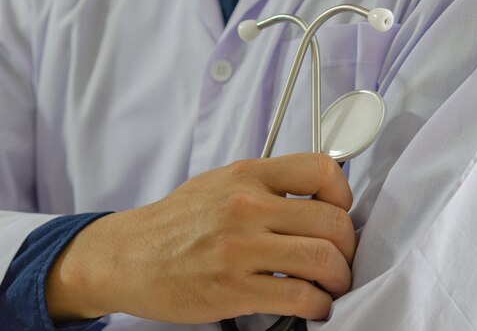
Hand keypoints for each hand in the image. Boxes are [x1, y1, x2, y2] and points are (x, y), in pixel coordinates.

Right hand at [46, 153, 355, 323]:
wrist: (129, 255)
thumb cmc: (177, 221)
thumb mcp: (220, 183)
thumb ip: (267, 184)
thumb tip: (318, 195)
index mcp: (248, 175)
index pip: (322, 170)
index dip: (343, 195)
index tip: (340, 213)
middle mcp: (246, 205)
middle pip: (333, 222)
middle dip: (348, 248)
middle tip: (340, 260)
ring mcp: (240, 247)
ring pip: (324, 260)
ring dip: (338, 279)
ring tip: (329, 286)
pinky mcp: (233, 288)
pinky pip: (300, 297)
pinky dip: (318, 306)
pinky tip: (312, 306)